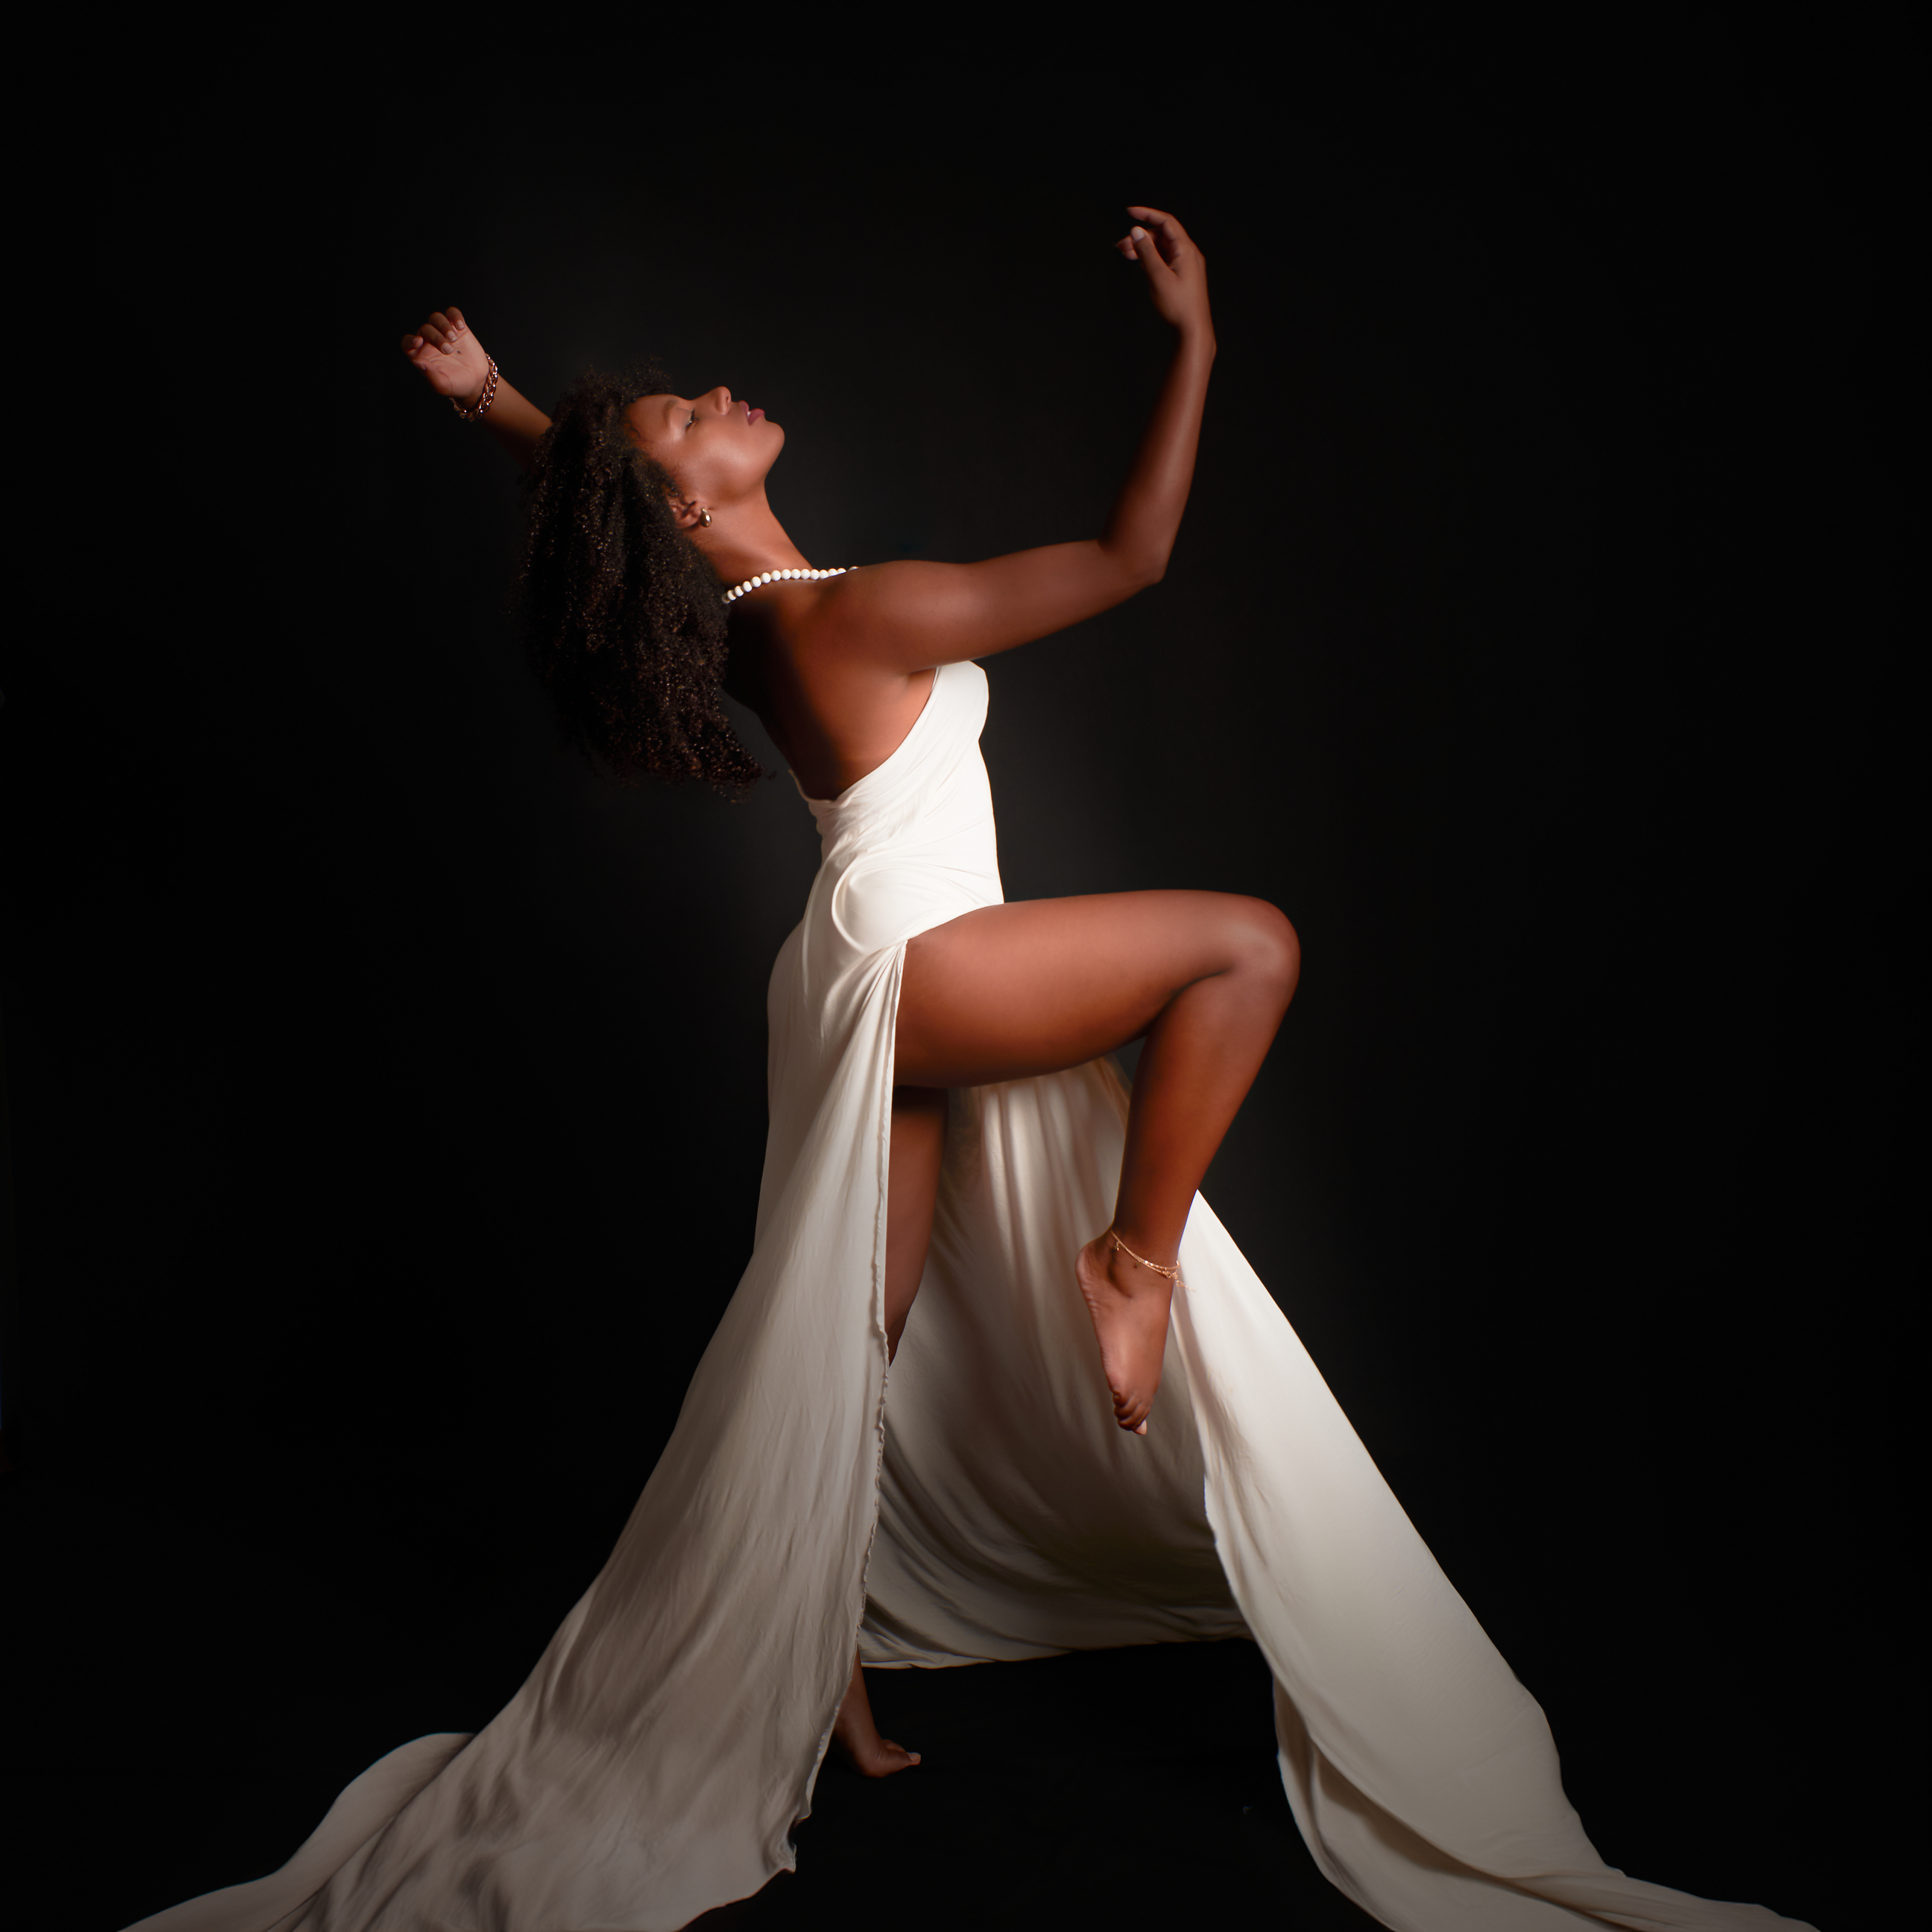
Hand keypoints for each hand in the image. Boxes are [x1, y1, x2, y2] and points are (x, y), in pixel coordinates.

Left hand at [400, 306, 490, 404]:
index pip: (407, 343)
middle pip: (425, 329)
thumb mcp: (443, 386)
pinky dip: (455, 316)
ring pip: (436, 318)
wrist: (477, 381)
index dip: (410, 340)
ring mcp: (443, 333)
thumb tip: (417, 362)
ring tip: (453, 338)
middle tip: (448, 350)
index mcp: (421, 355)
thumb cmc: (457, 385)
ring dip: (443, 325)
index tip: (418, 341)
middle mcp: (429, 342)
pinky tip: (460, 327)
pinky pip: (452, 313)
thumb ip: (430, 376)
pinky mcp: (458, 329)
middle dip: (435, 337)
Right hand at [1114, 207, 1210, 337]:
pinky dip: (1152, 258)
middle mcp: (1189, 254)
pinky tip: (1141, 263)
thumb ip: (1146, 252)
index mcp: (1186, 249)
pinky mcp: (1184, 275)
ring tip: (1127, 254)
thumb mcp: (1158, 276)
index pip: (1166, 222)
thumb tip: (1137, 232)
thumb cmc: (1179, 306)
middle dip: (1141, 236)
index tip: (1130, 212)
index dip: (1147, 214)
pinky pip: (1166, 259)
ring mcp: (1187, 265)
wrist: (1193, 329)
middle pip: (1162, 235)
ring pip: (1163, 248)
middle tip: (1122, 245)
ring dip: (1145, 248)